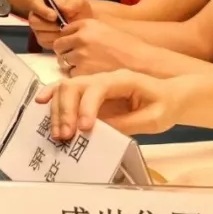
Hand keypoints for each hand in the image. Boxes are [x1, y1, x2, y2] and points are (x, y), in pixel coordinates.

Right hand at [28, 0, 93, 49]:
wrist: (83, 22)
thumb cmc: (78, 10)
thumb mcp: (78, 2)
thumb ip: (71, 3)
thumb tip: (63, 9)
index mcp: (42, 2)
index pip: (35, 3)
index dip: (42, 11)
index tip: (54, 16)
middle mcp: (36, 16)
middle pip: (34, 22)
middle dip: (49, 26)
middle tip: (63, 26)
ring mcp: (38, 30)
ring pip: (41, 35)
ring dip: (56, 35)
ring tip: (67, 32)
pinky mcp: (42, 41)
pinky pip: (46, 44)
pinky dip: (57, 42)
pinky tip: (66, 38)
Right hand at [35, 69, 176, 141]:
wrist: (172, 97)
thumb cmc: (165, 106)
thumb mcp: (155, 119)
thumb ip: (129, 123)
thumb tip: (100, 131)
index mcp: (123, 80)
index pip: (97, 88)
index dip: (87, 107)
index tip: (85, 129)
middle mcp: (103, 78)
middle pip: (75, 85)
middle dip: (67, 111)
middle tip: (66, 135)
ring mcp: (93, 83)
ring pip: (66, 88)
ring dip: (58, 110)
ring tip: (58, 133)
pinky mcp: (88, 92)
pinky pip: (65, 89)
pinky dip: (51, 94)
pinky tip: (40, 103)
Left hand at [52, 19, 140, 75]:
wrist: (143, 63)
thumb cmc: (127, 47)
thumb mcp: (105, 30)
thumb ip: (85, 31)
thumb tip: (66, 35)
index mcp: (87, 24)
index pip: (64, 30)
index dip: (69, 39)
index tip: (74, 44)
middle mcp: (81, 37)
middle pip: (59, 46)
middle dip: (65, 52)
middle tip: (77, 58)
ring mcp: (80, 55)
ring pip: (63, 61)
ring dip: (70, 64)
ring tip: (88, 66)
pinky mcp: (82, 71)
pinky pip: (70, 74)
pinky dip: (78, 75)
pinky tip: (92, 74)